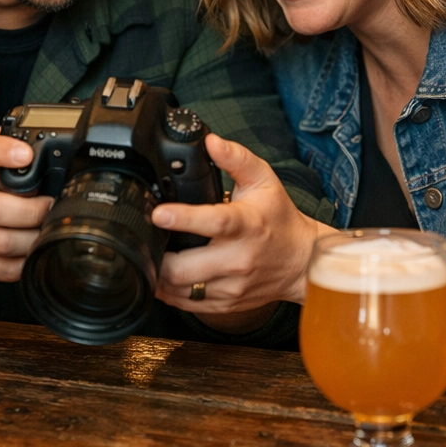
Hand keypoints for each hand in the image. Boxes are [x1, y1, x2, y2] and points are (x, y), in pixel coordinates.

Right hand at [0, 132, 52, 281]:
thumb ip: (10, 142)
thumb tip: (43, 136)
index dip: (3, 152)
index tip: (26, 153)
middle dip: (33, 211)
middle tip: (51, 206)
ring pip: (2, 243)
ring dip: (32, 239)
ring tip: (46, 229)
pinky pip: (0, 268)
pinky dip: (22, 263)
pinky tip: (32, 251)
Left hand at [152, 134, 329, 317]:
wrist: (301, 261)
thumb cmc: (279, 218)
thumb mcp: (263, 180)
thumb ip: (236, 158)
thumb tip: (211, 141)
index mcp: (247, 225)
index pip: (214, 222)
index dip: (183, 219)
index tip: (159, 214)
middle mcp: (239, 259)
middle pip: (186, 268)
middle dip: (158, 256)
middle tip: (144, 240)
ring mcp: (233, 286)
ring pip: (182, 290)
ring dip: (159, 275)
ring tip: (148, 256)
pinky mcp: (227, 303)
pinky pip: (189, 305)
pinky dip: (169, 293)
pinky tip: (161, 277)